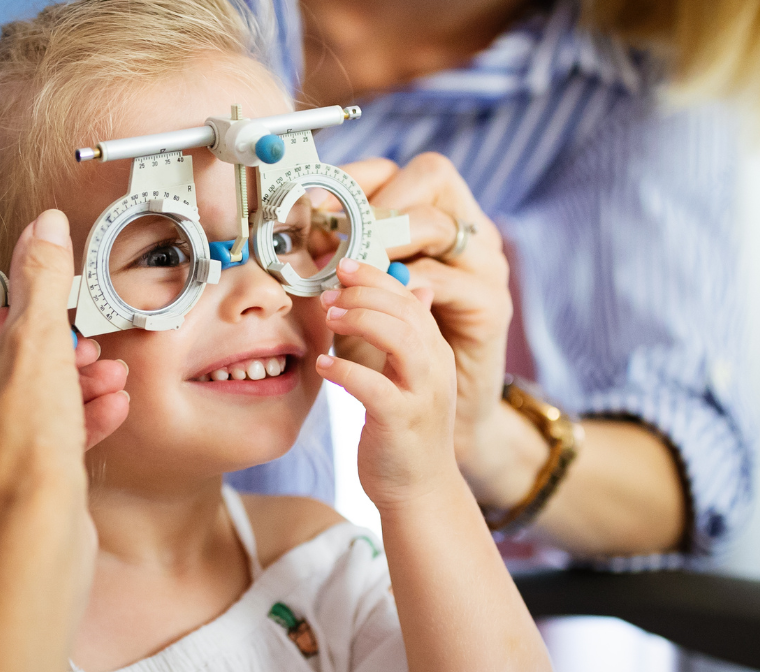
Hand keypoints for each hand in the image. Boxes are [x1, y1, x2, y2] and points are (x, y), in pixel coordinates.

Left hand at [0, 210, 129, 559]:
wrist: (31, 550)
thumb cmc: (18, 456)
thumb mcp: (37, 344)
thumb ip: (38, 278)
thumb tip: (39, 227)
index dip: (10, 318)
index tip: (46, 320)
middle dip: (47, 357)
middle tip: (84, 352)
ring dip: (59, 392)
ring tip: (105, 382)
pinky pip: (5, 452)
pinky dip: (50, 432)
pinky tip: (102, 415)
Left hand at [314, 257, 458, 508]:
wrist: (420, 491)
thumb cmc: (407, 434)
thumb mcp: (413, 378)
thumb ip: (410, 335)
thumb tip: (415, 289)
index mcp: (436, 352)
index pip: (411, 298)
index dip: (376, 277)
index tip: (343, 266)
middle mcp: (436, 368)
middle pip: (406, 311)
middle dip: (364, 294)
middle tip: (328, 294)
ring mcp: (423, 394)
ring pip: (400, 339)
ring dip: (361, 320)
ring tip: (329, 318)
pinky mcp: (402, 422)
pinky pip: (375, 387)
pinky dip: (347, 371)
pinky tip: (323, 366)